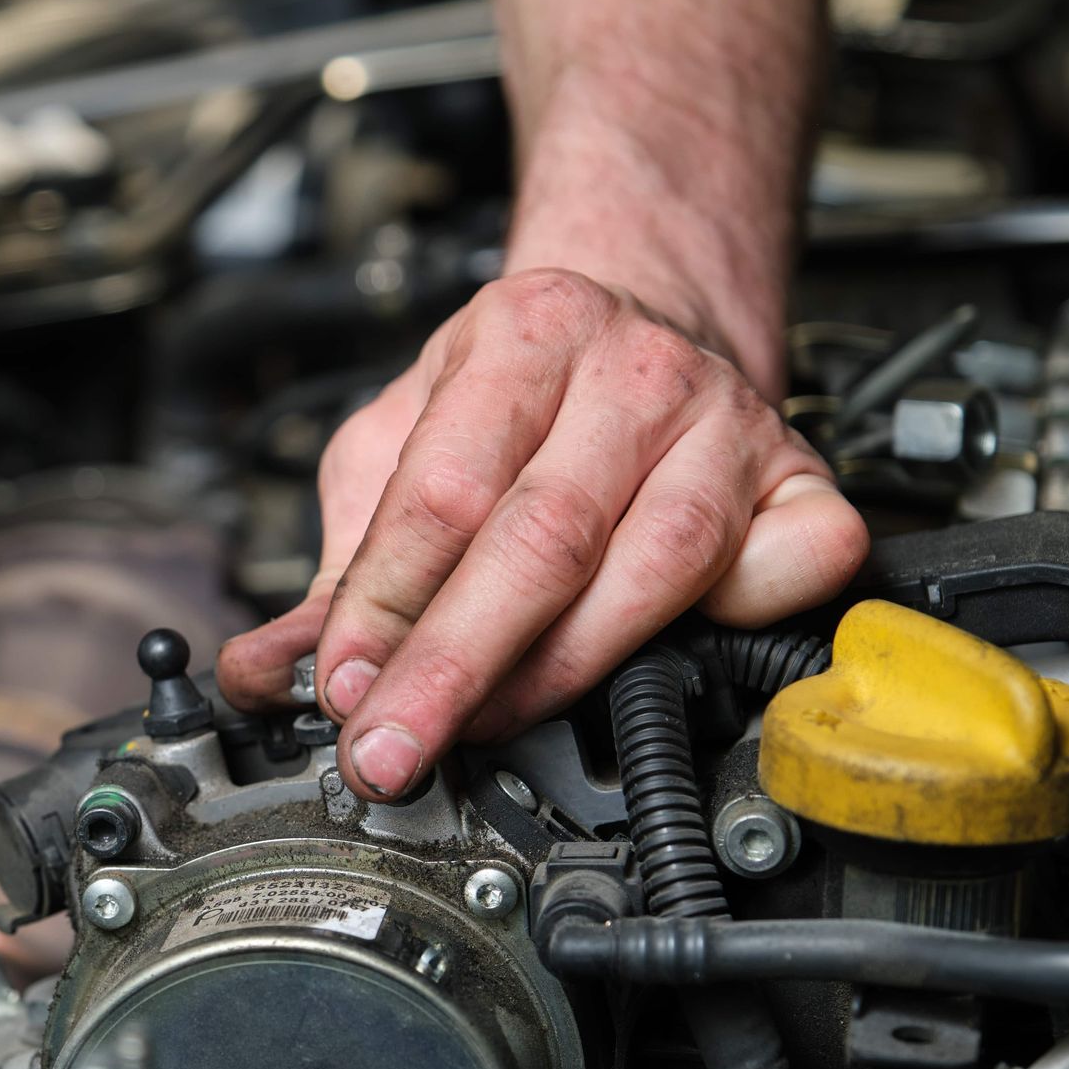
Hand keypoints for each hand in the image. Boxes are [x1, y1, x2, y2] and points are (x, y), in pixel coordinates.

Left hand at [216, 268, 866, 800]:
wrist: (645, 319)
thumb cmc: (517, 396)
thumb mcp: (402, 446)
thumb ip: (344, 565)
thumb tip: (266, 672)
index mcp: (523, 334)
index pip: (445, 489)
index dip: (387, 604)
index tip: (342, 688)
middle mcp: (633, 369)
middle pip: (544, 535)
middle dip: (455, 664)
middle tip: (392, 749)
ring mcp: (730, 422)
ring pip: (659, 565)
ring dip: (562, 671)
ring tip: (483, 729)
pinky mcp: (802, 478)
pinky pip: (795, 564)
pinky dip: (744, 617)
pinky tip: (680, 658)